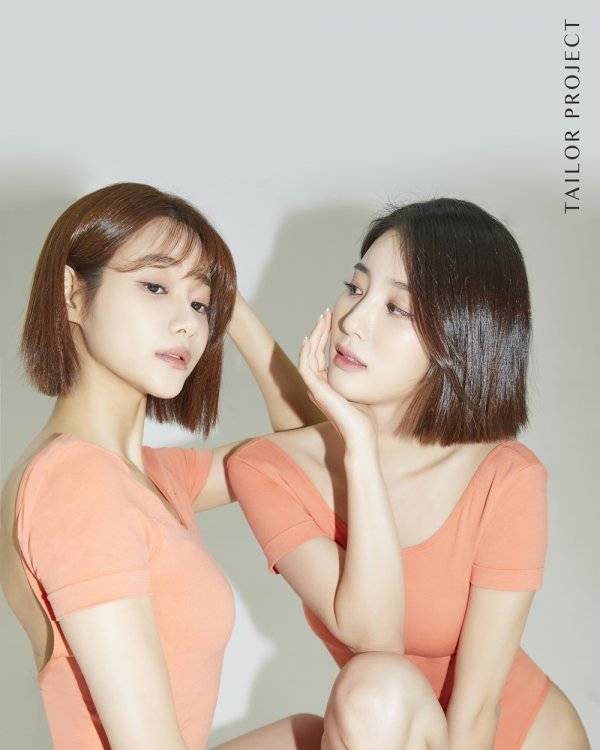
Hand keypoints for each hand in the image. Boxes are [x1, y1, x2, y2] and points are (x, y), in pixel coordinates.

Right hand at [298, 308, 376, 446]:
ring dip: (314, 335)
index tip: (332, 320)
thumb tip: (364, 360)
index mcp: (325, 385)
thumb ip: (356, 375)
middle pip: (313, 351)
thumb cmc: (365, 417)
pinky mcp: (315, 390)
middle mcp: (317, 385)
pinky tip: (311, 338)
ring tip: (322, 318)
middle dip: (319, 330)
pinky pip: (305, 366)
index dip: (324, 336)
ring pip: (308, 355)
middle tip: (326, 312)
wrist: (362, 434)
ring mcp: (315, 388)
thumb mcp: (360, 389)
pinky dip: (306, 352)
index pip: (320, 355)